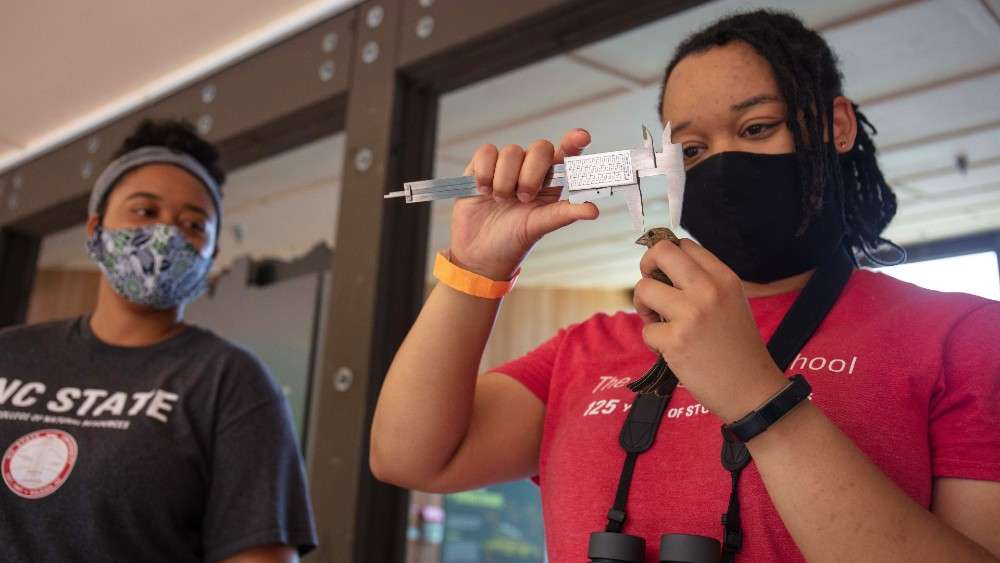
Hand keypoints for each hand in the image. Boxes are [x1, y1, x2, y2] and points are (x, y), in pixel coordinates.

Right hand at [449, 129, 598, 279]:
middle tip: (523, 199)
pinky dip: (485, 173)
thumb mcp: (540, 226)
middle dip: (531, 174)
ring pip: (511, 151)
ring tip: (500, 201)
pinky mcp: (482, 166)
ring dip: (505, 180)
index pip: (566, 154)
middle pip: (540, 148)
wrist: (479, 252)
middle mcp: (530, 169)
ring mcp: (506, 166)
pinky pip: (486, 153)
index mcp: (550, 182)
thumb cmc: (513, 240)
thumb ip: (565, 213)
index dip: (574, 141)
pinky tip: (484, 191)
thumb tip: (594, 210)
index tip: (582, 137)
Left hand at [633, 238, 786, 421]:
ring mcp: (691, 314)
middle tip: (650, 288)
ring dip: (643, 306)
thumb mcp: (732, 303)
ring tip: (659, 322)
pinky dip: (654, 341)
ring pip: (643, 288)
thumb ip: (704, 283)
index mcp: (725, 278)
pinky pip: (646, 330)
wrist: (753, 391)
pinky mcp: (675, 341)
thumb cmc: (738, 348)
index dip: (666, 257)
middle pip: (661, 251)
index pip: (684, 244)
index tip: (665, 275)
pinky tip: (673, 350)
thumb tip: (662, 267)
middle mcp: (709, 290)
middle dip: (645, 265)